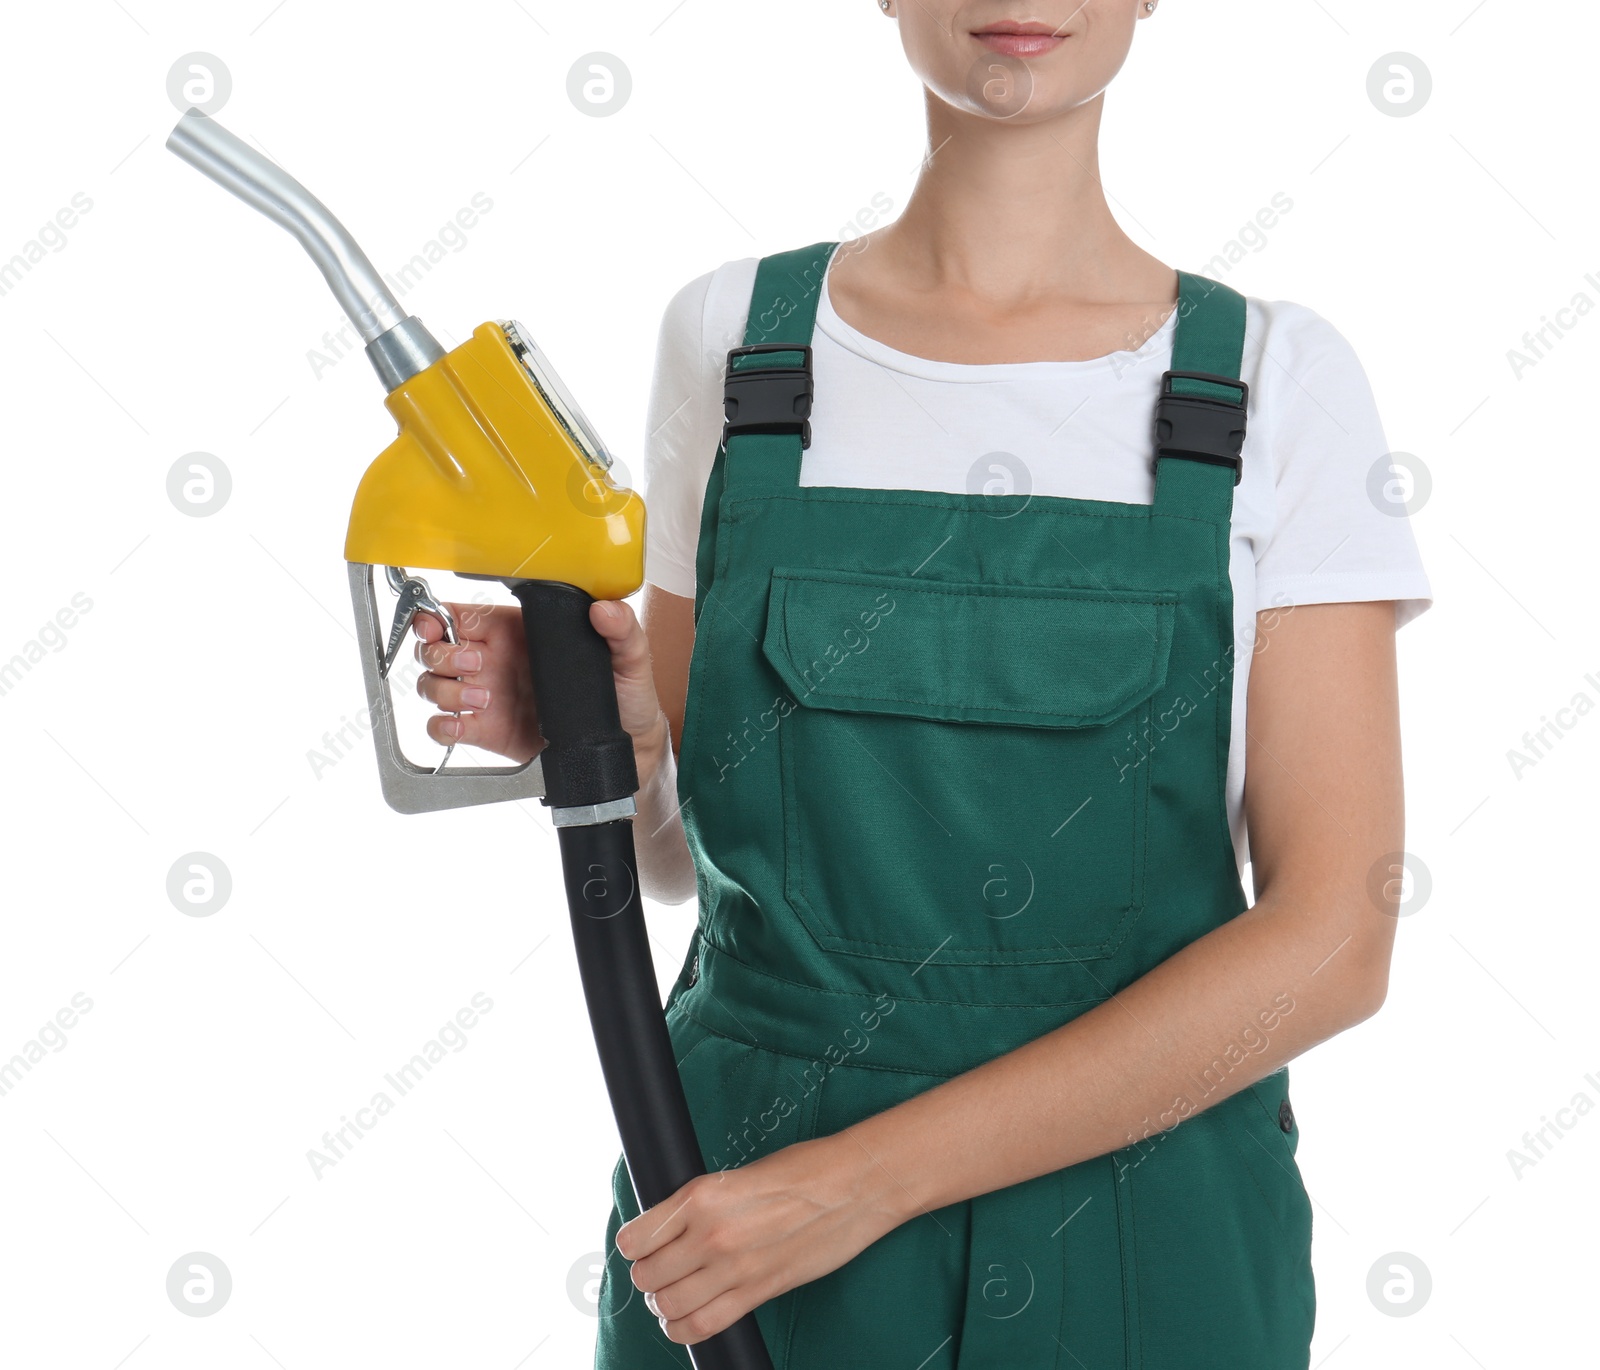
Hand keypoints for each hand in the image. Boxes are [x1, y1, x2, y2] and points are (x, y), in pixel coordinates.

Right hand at [413, 597, 671, 779]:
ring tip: (483, 701)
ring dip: (445, 691)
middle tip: (477, 666)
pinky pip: (442, 727)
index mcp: (516, 632)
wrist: (626, 746)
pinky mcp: (485, 732)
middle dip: (443, 654)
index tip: (436, 624)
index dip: (436, 616)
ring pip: (432, 685)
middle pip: (435, 648)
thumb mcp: (630, 658)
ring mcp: (485, 697)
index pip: (460, 614)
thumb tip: (605, 610)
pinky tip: (466, 725)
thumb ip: (622, 630)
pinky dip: (442, 727)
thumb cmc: (623, 695)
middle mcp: (493, 661)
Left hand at [616, 1135, 892, 1346]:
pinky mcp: (758, 1291)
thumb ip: (701, 1203)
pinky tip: (685, 1318)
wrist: (854, 1185)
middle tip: (661, 1268)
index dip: (634, 1245)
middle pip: (647, 1276)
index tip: (642, 1244)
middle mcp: (709, 1232)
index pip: (635, 1238)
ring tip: (674, 1292)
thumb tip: (670, 1227)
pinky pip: (702, 1326)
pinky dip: (683, 1329)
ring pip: (668, 1305)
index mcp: (700, 1194)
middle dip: (648, 1275)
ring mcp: (733, 1266)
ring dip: (664, 1303)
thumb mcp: (738, 1173)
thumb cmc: (803, 1169)